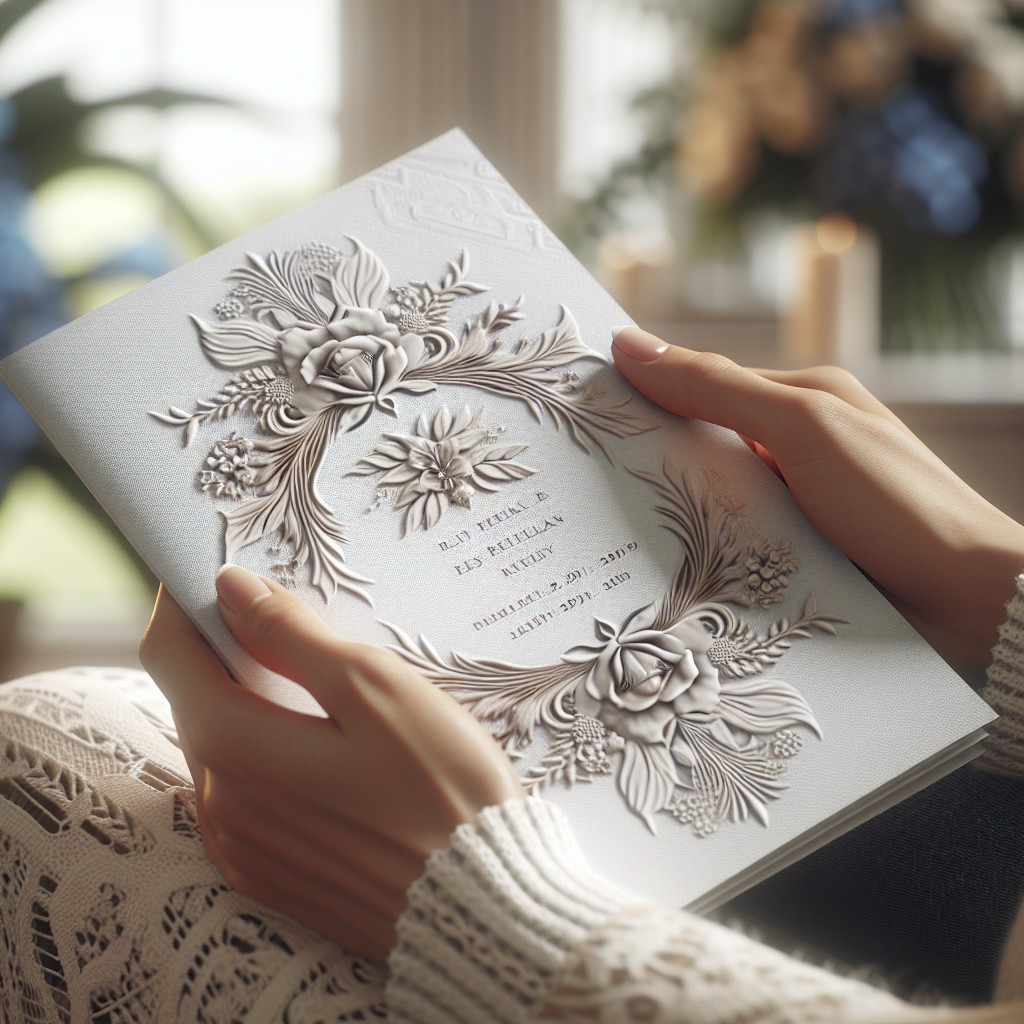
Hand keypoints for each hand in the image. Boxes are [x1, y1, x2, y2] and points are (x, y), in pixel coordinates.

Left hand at [138, 568, 522, 959]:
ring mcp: (242, 846)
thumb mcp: (375, 689)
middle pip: (196, 699)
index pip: (170, 654)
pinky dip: (267, 757)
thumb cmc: (444, 789)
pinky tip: (329, 755)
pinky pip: (245, 796)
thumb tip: (232, 589)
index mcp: (236, 747)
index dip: (185, 604)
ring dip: (251, 706)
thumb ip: (291, 637)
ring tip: (321, 691)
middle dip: (228, 653)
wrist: (484, 908)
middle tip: (290, 623)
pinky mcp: (270, 875)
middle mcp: (220, 803)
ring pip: (223, 748)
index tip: (219, 575)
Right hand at [611, 328, 1023, 679]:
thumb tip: (630, 344)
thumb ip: (717, 388)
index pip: (699, 385)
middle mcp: (793, 451)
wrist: (971, 603)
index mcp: (799, 401)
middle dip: (646, 462)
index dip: (641, 391)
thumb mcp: (802, 427)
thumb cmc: (898, 504)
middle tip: (574, 482)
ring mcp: (793, 507)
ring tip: (603, 535)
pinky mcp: (793, 559)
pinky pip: (730, 548)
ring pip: (709, 502)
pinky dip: (699, 556)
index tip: (576, 402)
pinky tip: (662, 573)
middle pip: (699, 447)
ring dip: (671, 518)